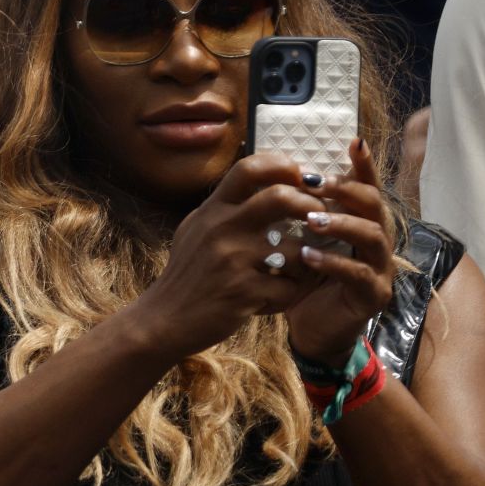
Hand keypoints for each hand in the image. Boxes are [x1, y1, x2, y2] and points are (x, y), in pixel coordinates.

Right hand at [131, 152, 329, 358]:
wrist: (163, 319)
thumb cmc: (187, 274)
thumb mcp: (196, 230)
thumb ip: (225, 209)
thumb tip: (263, 184)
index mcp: (212, 211)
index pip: (249, 168)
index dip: (283, 165)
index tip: (301, 178)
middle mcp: (221, 229)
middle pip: (280, 197)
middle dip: (311, 206)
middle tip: (320, 218)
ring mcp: (232, 260)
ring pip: (297, 250)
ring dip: (306, 263)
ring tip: (297, 272)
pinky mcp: (243, 292)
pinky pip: (289, 288)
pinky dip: (289, 295)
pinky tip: (273, 299)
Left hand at [284, 139, 395, 364]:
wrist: (308, 324)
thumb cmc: (300, 275)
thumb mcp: (295, 236)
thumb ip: (295, 208)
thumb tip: (271, 169)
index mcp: (358, 219)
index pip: (364, 185)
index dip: (362, 164)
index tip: (352, 141)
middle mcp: (376, 238)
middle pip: (374, 204)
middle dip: (347, 190)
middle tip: (315, 183)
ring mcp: (380, 267)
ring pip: (373, 235)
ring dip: (342, 223)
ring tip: (312, 219)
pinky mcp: (374, 295)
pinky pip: (359, 274)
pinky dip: (333, 263)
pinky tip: (307, 256)